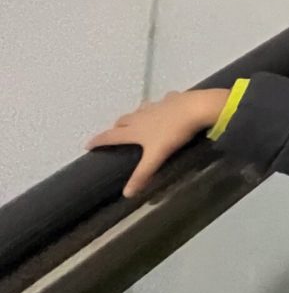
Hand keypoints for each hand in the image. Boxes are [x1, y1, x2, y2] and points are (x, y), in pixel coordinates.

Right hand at [86, 88, 229, 197]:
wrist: (197, 108)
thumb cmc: (174, 133)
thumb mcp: (156, 156)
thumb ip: (142, 174)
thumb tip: (126, 194)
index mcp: (135, 130)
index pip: (111, 136)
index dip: (98, 141)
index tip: (87, 144)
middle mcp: (142, 115)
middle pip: (124, 120)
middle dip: (117, 126)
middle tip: (115, 132)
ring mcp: (157, 105)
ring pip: (141, 109)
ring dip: (136, 114)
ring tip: (136, 120)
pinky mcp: (173, 98)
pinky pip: (164, 101)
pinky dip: (161, 104)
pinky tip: (166, 105)